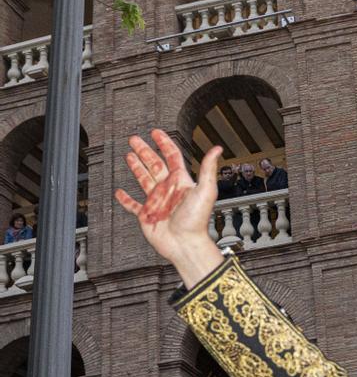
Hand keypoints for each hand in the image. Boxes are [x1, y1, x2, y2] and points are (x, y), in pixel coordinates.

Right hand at [114, 129, 223, 288]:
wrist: (185, 243)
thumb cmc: (196, 220)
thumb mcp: (205, 190)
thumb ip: (208, 168)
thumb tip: (217, 149)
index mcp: (181, 182)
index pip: (171, 157)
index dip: (164, 144)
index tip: (156, 133)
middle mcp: (168, 189)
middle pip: (154, 165)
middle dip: (144, 151)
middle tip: (134, 139)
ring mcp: (157, 201)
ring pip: (143, 180)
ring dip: (136, 167)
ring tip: (128, 156)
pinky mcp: (147, 214)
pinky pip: (133, 205)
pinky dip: (125, 199)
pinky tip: (120, 192)